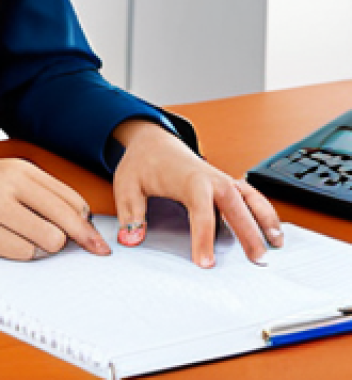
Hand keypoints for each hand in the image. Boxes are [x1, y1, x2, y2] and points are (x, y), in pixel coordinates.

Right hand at [0, 154, 110, 260]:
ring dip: (41, 249)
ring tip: (19, 241)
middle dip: (80, 242)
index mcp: (18, 168)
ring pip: (48, 241)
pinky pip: (20, 253)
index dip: (86, 225)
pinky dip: (17, 255)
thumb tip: (78, 228)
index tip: (93, 242)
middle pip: (68, 221)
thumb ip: (33, 195)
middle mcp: (9, 183)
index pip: (72, 200)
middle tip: (91, 254)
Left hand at [111, 120, 283, 267]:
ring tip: (277, 244)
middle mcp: (210, 178)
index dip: (204, 238)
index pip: (200, 211)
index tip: (205, 262)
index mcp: (188, 179)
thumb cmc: (142, 163)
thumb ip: (130, 213)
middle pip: (234, 205)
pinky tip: (274, 229)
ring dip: (264, 218)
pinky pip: (251, 195)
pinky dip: (264, 210)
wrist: (154, 142)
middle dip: (248, 231)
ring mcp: (221, 179)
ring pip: (249, 198)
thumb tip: (131, 239)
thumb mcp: (127, 184)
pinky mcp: (226, 183)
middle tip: (257, 260)